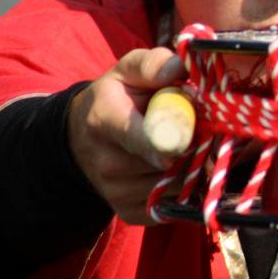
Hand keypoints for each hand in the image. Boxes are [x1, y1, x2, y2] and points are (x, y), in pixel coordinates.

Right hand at [68, 47, 186, 224]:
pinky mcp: (128, 213)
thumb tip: (181, 68)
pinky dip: (183, 186)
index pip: (141, 137)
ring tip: (181, 145)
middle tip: (194, 128)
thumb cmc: (117, 97)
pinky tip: (174, 166)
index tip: (190, 133)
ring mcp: (115, 193)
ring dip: (190, 166)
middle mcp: (106, 163)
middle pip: (169, 162)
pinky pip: (173, 203)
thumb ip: (154, 65)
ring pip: (176, 184)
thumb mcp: (129, 70)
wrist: (83, 137)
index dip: (172, 137)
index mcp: (104, 121)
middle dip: (191, 145)